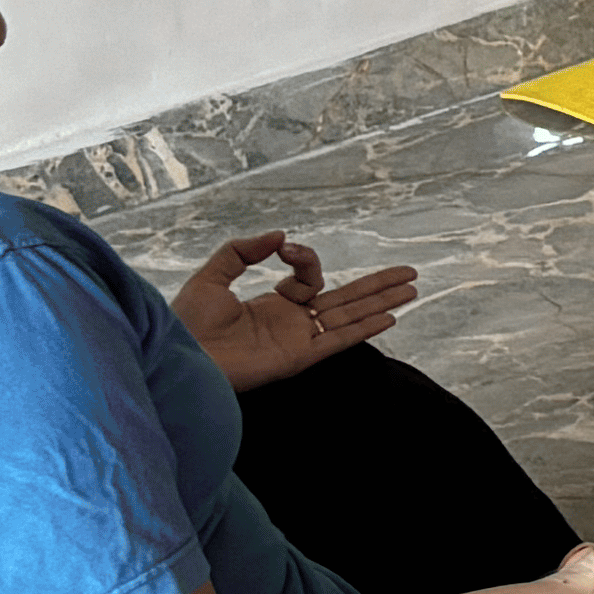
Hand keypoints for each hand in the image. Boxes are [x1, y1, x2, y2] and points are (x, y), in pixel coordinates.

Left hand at [171, 234, 419, 389]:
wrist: (181, 354)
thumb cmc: (187, 322)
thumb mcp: (211, 276)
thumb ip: (243, 251)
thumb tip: (281, 236)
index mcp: (272, 305)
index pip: (309, 280)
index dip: (305, 259)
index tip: (284, 248)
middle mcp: (291, 323)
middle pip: (346, 299)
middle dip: (377, 285)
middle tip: (409, 272)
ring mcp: (298, 340)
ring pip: (351, 316)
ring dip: (383, 302)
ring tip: (413, 289)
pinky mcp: (298, 357)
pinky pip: (338, 339)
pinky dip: (364, 328)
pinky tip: (389, 317)